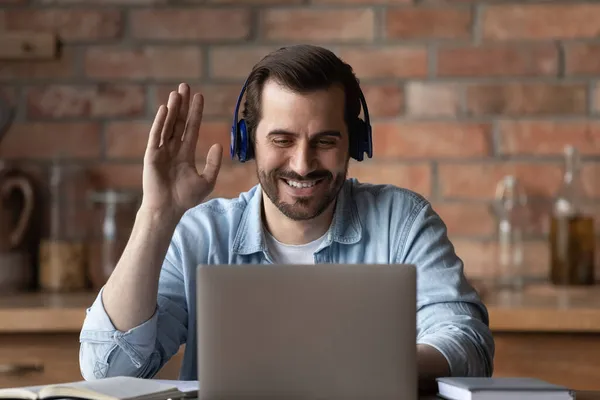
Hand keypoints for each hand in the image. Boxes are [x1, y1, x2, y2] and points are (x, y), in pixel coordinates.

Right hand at [141, 83, 222, 219]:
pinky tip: (165, 109)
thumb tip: (217, 145)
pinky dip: (160, 122)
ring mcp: (161, 151)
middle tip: (186, 86)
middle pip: (179, 122)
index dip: (195, 113)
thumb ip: (213, 163)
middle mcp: (173, 149)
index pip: (191, 128)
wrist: (168, 209)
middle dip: (183, 104)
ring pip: (168, 125)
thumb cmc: (186, 198)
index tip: (199, 97)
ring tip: (177, 92)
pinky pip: (156, 135)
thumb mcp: (207, 181)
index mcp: (185, 154)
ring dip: (172, 109)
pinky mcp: (151, 155)